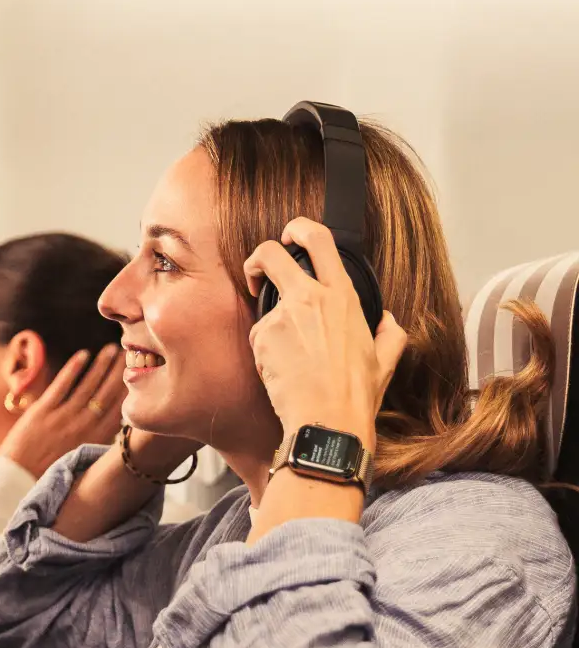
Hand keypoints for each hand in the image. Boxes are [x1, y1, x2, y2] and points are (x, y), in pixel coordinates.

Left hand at [0, 345, 124, 478]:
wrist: (18, 479)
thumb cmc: (51, 469)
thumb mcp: (83, 457)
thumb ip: (100, 439)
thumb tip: (118, 423)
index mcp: (96, 439)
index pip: (120, 408)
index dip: (131, 387)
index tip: (141, 371)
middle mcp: (83, 427)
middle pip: (107, 392)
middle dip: (120, 370)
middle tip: (130, 352)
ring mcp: (63, 418)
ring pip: (88, 385)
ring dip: (101, 365)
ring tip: (112, 350)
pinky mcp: (42, 412)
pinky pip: (62, 385)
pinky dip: (73, 369)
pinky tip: (83, 354)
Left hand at [244, 218, 406, 445]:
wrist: (327, 420)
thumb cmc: (354, 394)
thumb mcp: (386, 359)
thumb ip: (390, 332)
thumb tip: (386, 321)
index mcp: (342, 297)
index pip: (319, 240)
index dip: (298, 228)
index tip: (289, 236)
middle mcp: (310, 298)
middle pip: (269, 253)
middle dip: (257, 259)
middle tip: (256, 275)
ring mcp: (283, 316)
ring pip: (263, 308)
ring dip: (270, 328)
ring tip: (289, 358)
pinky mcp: (263, 337)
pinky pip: (258, 337)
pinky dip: (265, 351)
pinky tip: (282, 371)